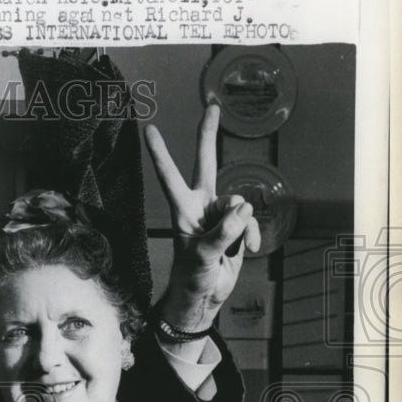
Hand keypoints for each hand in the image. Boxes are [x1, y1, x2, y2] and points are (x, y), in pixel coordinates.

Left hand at [144, 104, 260, 331]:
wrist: (204, 296)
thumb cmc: (192, 277)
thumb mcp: (203, 257)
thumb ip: (223, 232)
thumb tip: (243, 208)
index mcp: (183, 209)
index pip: (169, 176)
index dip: (160, 152)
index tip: (148, 128)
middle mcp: (200, 205)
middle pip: (206, 162)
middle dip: (209, 134)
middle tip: (212, 106)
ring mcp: (219, 214)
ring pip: (238, 204)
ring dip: (241, 226)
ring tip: (233, 248)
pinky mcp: (236, 225)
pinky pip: (250, 220)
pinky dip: (252, 235)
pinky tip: (250, 250)